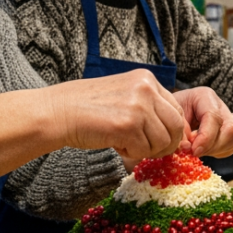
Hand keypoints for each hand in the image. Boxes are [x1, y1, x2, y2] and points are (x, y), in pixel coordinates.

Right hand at [49, 69, 185, 161]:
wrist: (57, 111)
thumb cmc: (87, 107)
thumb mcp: (124, 94)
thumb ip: (148, 105)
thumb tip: (175, 131)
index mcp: (147, 79)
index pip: (176, 109)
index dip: (171, 130)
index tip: (159, 141)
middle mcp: (146, 89)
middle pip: (176, 126)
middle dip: (165, 144)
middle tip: (148, 151)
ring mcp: (138, 106)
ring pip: (162, 141)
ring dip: (146, 150)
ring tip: (125, 144)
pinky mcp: (127, 126)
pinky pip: (144, 150)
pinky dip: (130, 153)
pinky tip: (114, 144)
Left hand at [172, 87, 232, 158]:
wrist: (170, 111)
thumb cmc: (170, 110)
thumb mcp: (170, 115)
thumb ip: (179, 129)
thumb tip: (187, 146)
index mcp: (205, 97)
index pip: (214, 117)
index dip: (206, 137)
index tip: (194, 150)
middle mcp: (220, 107)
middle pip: (231, 129)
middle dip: (213, 146)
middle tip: (195, 152)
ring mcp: (227, 119)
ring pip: (232, 140)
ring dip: (214, 150)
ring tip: (196, 149)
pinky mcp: (227, 133)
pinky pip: (230, 147)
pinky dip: (216, 152)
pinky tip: (202, 149)